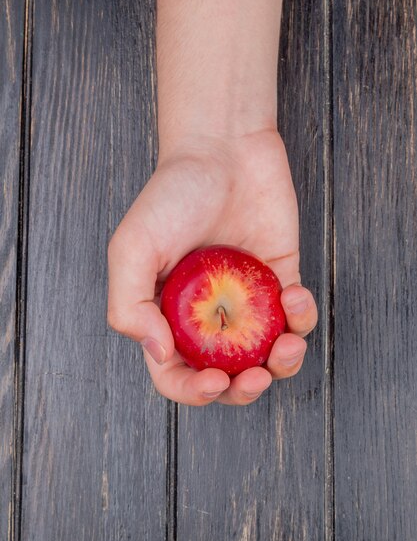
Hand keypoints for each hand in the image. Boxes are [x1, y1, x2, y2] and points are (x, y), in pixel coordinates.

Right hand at [107, 130, 317, 404]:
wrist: (223, 149)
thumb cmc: (173, 195)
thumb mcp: (132, 248)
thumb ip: (129, 305)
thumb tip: (159, 353)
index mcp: (168, 314)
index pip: (174, 372)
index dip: (192, 390)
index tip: (213, 381)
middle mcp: (208, 315)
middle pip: (226, 375)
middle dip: (243, 390)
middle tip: (253, 378)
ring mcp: (247, 300)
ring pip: (267, 356)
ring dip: (282, 365)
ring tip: (286, 346)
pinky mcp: (280, 280)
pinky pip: (297, 317)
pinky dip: (302, 317)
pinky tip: (294, 294)